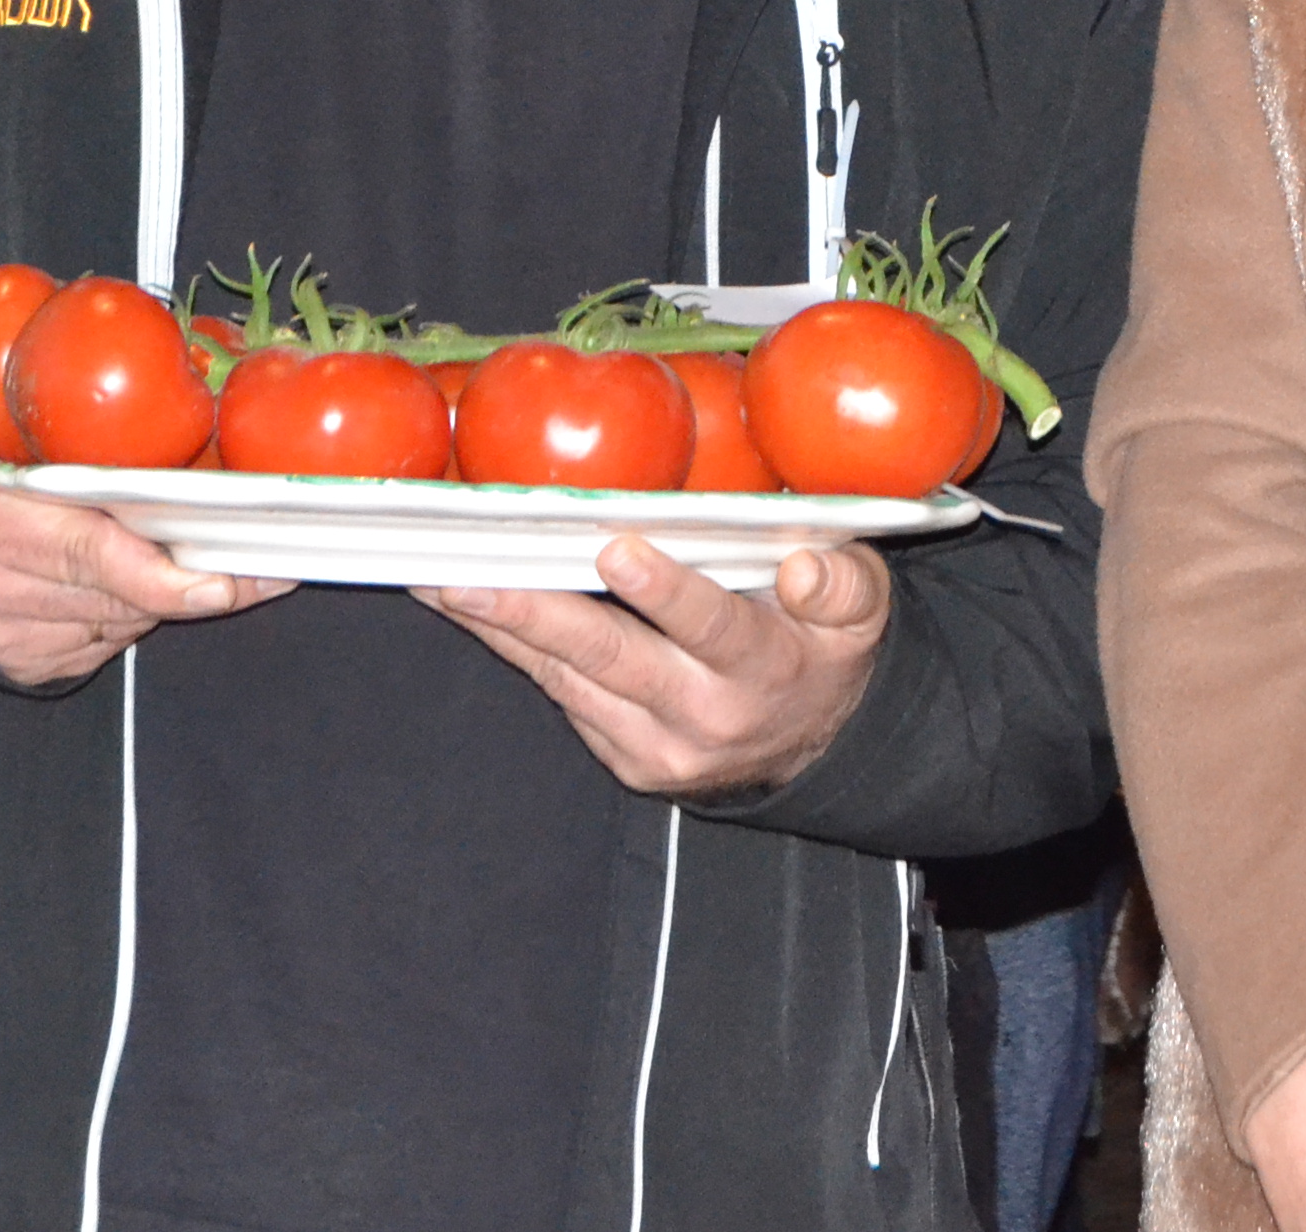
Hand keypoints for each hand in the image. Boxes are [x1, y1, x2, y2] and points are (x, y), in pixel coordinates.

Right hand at [0, 433, 278, 686]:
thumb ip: (67, 426)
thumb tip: (179, 383)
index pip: (88, 554)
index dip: (162, 573)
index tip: (223, 581)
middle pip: (120, 596)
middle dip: (192, 579)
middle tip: (259, 561)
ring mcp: (5, 639)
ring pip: (122, 624)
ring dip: (162, 593)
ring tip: (188, 556)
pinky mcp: (23, 670)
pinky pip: (105, 646)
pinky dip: (129, 615)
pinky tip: (126, 582)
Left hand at [423, 536, 889, 798]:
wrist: (816, 745)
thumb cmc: (826, 648)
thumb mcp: (863, 613)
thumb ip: (843, 585)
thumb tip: (804, 569)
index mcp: (765, 667)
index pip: (712, 626)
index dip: (666, 591)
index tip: (618, 549)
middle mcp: (703, 714)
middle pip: (611, 659)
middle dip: (535, 614)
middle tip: (471, 576)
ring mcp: (655, 745)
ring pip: (568, 678)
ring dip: (500, 629)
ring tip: (441, 580)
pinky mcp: (622, 756)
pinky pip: (562, 693)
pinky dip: (516, 648)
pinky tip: (474, 607)